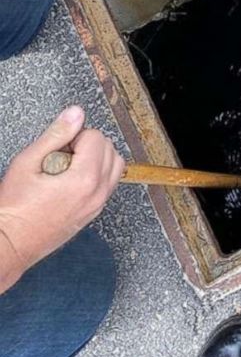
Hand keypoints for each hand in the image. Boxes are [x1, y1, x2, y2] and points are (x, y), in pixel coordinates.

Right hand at [0, 107, 123, 284]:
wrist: (10, 243)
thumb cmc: (14, 209)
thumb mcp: (28, 162)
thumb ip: (55, 135)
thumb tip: (76, 113)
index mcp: (85, 179)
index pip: (96, 137)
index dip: (73, 137)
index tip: (56, 149)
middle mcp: (97, 193)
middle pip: (110, 149)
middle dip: (87, 145)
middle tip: (60, 157)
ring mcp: (97, 205)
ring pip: (115, 166)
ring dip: (96, 158)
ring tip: (66, 167)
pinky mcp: (93, 213)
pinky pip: (108, 184)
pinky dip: (97, 175)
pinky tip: (70, 180)